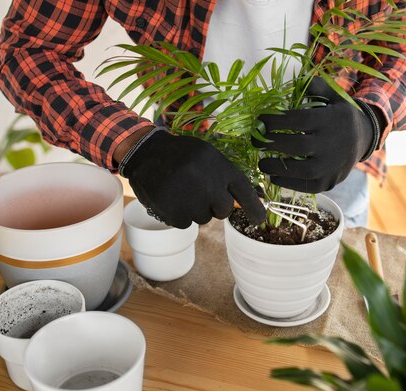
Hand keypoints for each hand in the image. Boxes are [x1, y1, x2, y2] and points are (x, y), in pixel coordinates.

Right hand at [120, 128, 265, 228]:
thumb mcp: (206, 156)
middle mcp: (208, 184)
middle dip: (215, 207)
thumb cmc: (180, 155)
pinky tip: (171, 198)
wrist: (145, 153)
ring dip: (195, 210)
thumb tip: (239, 202)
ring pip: (204, 218)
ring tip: (181, 190)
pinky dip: (179, 215)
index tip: (260, 219)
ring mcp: (191, 200)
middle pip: (224, 210)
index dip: (254, 208)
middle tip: (201, 194)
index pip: (244, 191)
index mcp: (219, 166)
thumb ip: (223, 177)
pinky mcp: (174, 212)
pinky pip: (185, 223)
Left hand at [254, 77, 378, 192]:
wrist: (363, 139)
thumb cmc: (340, 116)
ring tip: (261, 163)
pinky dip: (287, 183)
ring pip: (301, 169)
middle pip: (297, 145)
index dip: (275, 121)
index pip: (298, 120)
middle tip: (254, 141)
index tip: (260, 121)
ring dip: (276, 167)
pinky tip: (274, 176)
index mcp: (331, 120)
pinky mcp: (329, 181)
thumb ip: (317, 87)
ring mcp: (332, 166)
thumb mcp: (334, 97)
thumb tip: (296, 79)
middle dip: (271, 144)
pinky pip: (306, 185)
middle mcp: (333, 144)